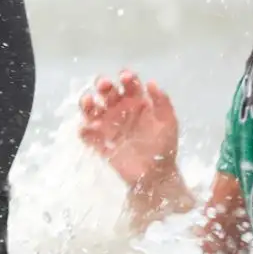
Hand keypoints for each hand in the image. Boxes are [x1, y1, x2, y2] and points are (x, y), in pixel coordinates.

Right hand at [79, 70, 180, 189]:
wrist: (157, 176)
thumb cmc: (164, 147)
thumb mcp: (169, 123)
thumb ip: (162, 102)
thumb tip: (150, 83)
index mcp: (136, 103)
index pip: (128, 85)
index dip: (126, 78)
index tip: (126, 77)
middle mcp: (120, 111)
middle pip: (107, 93)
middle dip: (103, 85)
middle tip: (105, 85)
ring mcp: (108, 127)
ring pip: (92, 110)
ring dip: (87, 103)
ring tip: (89, 101)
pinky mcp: (100, 143)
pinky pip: (87, 134)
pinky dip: (84, 130)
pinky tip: (87, 128)